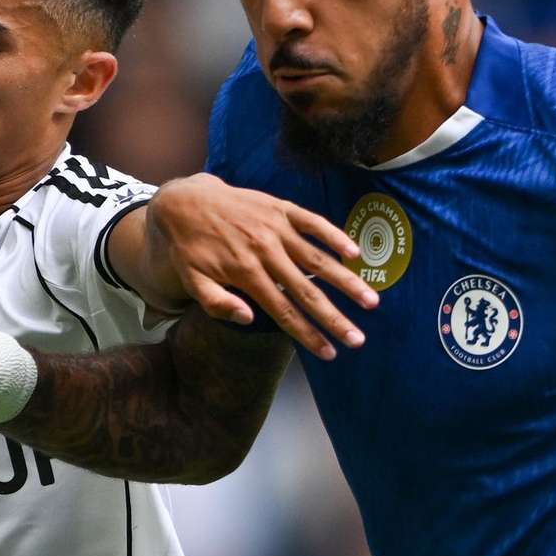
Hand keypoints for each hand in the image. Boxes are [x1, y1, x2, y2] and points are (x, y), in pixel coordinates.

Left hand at [148, 174, 374, 356]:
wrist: (185, 203)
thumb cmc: (190, 249)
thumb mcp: (191, 282)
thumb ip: (217, 304)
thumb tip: (249, 320)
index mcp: (246, 274)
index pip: (284, 312)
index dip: (308, 335)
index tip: (329, 352)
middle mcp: (266, 252)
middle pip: (307, 292)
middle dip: (335, 318)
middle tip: (358, 339)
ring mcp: (276, 228)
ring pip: (318, 259)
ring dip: (346, 281)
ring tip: (371, 300)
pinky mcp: (281, 209)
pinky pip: (313, 223)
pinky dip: (334, 236)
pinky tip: (354, 253)